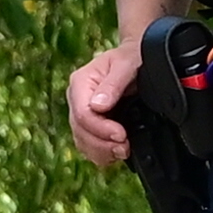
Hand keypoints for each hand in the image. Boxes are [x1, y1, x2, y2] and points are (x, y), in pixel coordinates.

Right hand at [61, 30, 148, 166]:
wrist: (136, 59)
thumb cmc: (132, 58)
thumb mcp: (126, 63)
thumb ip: (113, 84)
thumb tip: (98, 106)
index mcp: (81, 82)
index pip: (83, 114)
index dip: (101, 129)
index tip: (122, 135)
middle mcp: (76, 99)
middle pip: (80, 131)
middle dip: (102, 144)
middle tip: (125, 148)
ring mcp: (82, 114)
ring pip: (82, 142)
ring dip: (102, 152)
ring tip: (123, 152)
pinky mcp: (91, 125)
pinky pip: (89, 146)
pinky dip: (102, 154)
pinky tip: (117, 153)